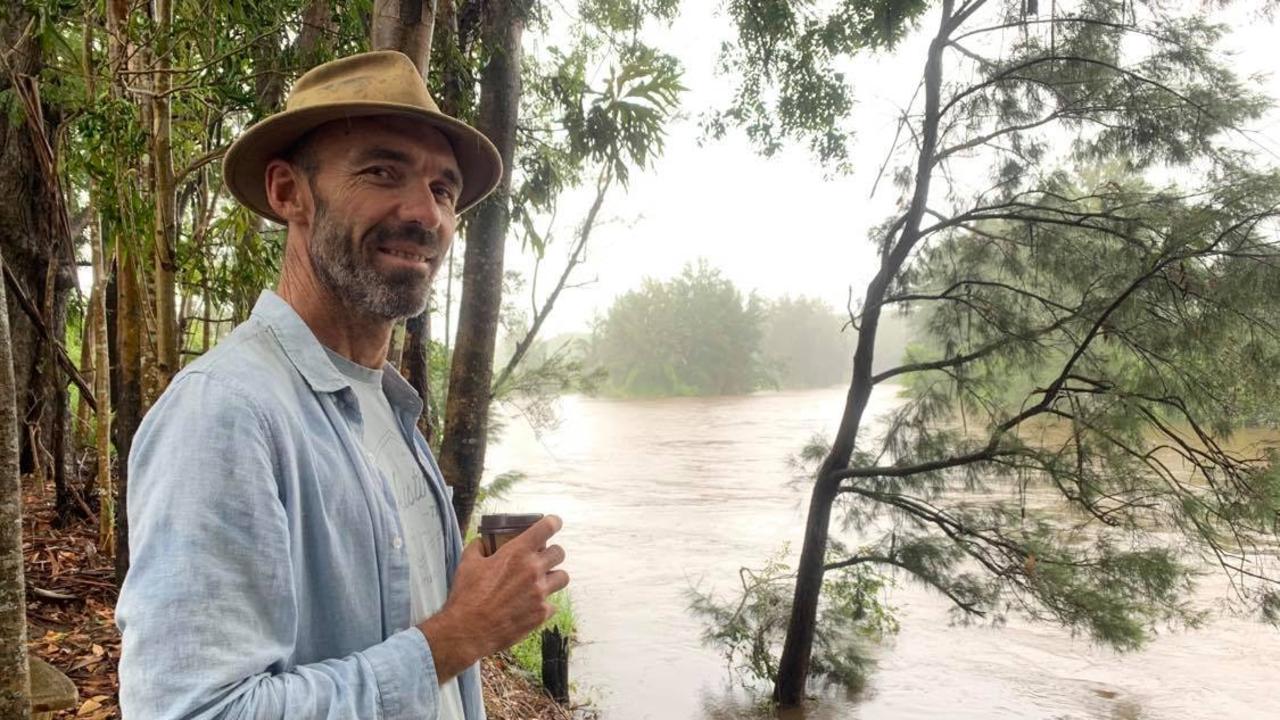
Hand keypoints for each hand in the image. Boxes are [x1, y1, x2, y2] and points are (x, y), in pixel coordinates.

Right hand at [418, 515, 568, 681]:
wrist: (467, 631)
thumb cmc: (466, 596)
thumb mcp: (467, 563)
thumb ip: (478, 546)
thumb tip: (482, 541)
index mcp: (517, 552)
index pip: (547, 527)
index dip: (553, 522)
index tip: (554, 523)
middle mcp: (533, 570)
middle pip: (559, 552)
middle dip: (552, 553)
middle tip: (543, 558)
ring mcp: (540, 593)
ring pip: (563, 577)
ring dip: (553, 577)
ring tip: (542, 582)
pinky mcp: (541, 614)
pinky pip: (552, 604)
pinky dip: (543, 604)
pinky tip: (530, 606)